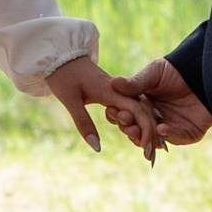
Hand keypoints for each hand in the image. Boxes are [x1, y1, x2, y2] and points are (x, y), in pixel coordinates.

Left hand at [46, 52, 163, 159]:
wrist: (60, 55)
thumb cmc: (63, 75)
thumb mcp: (70, 100)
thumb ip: (84, 122)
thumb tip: (97, 147)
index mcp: (111, 91)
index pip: (137, 111)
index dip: (146, 130)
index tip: (147, 150)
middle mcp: (118, 91)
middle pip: (142, 111)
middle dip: (150, 133)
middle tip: (151, 156)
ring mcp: (117, 91)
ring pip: (138, 110)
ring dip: (144, 128)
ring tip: (147, 148)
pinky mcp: (112, 93)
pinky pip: (129, 107)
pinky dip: (137, 121)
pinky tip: (137, 133)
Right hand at [116, 57, 211, 151]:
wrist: (203, 73)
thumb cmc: (176, 70)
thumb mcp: (154, 74)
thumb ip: (136, 83)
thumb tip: (113, 83)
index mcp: (142, 105)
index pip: (126, 115)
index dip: (118, 115)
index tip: (114, 111)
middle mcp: (153, 119)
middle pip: (136, 130)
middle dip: (128, 128)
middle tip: (125, 122)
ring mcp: (169, 128)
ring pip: (152, 140)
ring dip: (144, 137)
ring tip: (138, 130)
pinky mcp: (186, 134)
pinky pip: (174, 139)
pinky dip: (167, 135)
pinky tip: (161, 128)